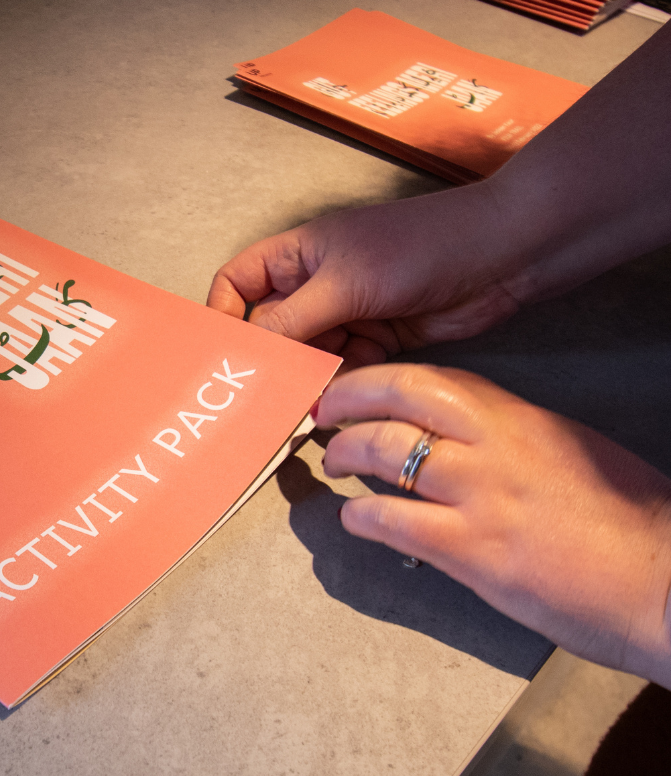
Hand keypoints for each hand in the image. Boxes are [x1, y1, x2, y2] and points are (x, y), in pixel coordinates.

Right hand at [207, 183, 527, 368]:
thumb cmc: (419, 247)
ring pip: (307, 352)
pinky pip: (342, 366)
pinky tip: (334, 400)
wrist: (502, 255)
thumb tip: (249, 353)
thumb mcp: (344, 283)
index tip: (223, 354)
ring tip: (296, 405)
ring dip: (303, 376)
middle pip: (272, 326)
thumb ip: (292, 321)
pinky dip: (337, 383)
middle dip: (267, 358)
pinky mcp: (378, 337)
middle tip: (257, 397)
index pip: (239, 282)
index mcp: (299, 253)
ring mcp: (348, 311)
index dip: (224, 314)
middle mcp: (317, 282)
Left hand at [318, 363, 670, 687]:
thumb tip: (460, 438)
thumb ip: (512, 438)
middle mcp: (495, 446)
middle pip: (400, 400)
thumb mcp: (570, 452)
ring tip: (336, 463)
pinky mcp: (472, 552)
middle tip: (322, 412)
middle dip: (348, 400)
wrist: (662, 581)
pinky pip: (393, 521)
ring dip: (347, 455)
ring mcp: (480, 496)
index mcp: (520, 419)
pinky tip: (355, 518)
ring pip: (386, 453)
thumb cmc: (627, 520)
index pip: (433, 379)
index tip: (353, 386)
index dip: (380, 379)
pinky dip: (362, 516)